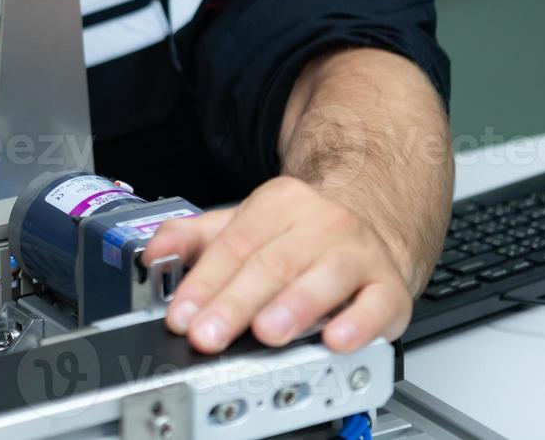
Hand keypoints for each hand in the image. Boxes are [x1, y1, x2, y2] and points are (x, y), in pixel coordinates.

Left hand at [144, 176, 415, 354]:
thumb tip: (154, 252)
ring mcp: (358, 254)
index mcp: (278, 204)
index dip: (203, 284)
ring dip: (293, 308)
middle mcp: (320, 224)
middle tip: (209, 335)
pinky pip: (377, 305)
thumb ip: (195, 238)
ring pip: (324, 279)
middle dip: (235, 304)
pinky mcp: (389, 287)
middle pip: (271, 265)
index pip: (233, 246)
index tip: (181, 315)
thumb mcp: (243, 224)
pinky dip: (358, 324)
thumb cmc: (302, 233)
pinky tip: (337, 340)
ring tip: (266, 333)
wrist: (374, 218)